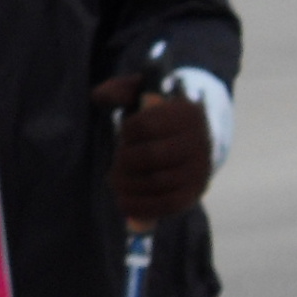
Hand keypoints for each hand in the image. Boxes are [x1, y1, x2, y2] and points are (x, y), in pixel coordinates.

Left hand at [92, 72, 210, 225]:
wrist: (189, 141)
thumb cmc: (158, 116)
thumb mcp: (143, 94)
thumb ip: (120, 90)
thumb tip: (98, 96)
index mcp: (186, 113)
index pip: (146, 125)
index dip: (127, 132)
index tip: (123, 134)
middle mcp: (198, 142)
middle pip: (151, 156)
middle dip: (125, 161)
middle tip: (114, 163)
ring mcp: (199, 170)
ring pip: (158, 182)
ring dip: (128, 184)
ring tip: (115, 181)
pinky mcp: (193, 193)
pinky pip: (167, 205)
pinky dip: (141, 207)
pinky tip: (123, 203)